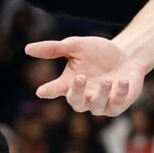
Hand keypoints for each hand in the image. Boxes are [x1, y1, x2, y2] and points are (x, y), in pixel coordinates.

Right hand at [27, 36, 148, 116]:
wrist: (126, 55)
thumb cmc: (97, 52)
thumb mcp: (76, 46)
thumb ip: (54, 49)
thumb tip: (27, 49)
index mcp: (69, 83)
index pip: (55, 89)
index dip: (48, 91)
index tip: (41, 91)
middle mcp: (84, 96)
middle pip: (76, 102)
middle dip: (78, 92)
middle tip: (80, 77)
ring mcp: (101, 103)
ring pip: (97, 106)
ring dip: (101, 94)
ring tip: (107, 80)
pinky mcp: (118, 104)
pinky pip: (117, 105)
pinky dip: (120, 94)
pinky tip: (123, 81)